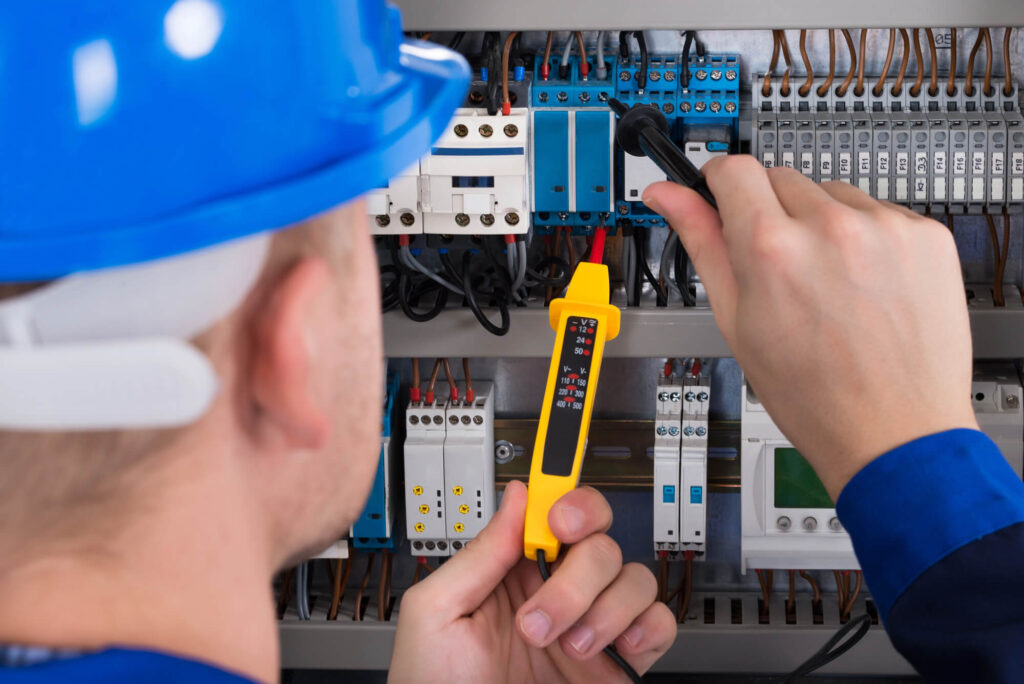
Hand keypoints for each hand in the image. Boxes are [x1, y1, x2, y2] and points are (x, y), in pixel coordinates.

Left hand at [389, 481, 674, 682]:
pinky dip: (647, 628)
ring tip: (565, 647)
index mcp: (509, 572)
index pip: (555, 514)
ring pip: (633, 578)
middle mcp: (555, 593)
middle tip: (541, 616)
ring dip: (602, 610)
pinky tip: (613, 648)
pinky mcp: (617, 665)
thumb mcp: (436, 613)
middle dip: (577, 575)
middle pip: (600, 542)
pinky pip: (657, 624)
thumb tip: (517, 496)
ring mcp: (589, 627)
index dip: (568, 504)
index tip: (560, 521)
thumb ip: (481, 552)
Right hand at [643, 158, 978, 498]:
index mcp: (771, 248)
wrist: (895, 431)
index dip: (719, 182)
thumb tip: (669, 196)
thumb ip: (702, 243)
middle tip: (780, 269)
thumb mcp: (736, 320)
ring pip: (832, 195)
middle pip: (781, 179)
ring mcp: (885, 229)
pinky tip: (864, 285)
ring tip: (828, 284)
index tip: (722, 194)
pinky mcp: (925, 236)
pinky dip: (867, 238)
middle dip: (771, 213)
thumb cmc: (813, 393)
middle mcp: (830, 227)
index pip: (733, 170)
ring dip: (821, 225)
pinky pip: (880, 213)